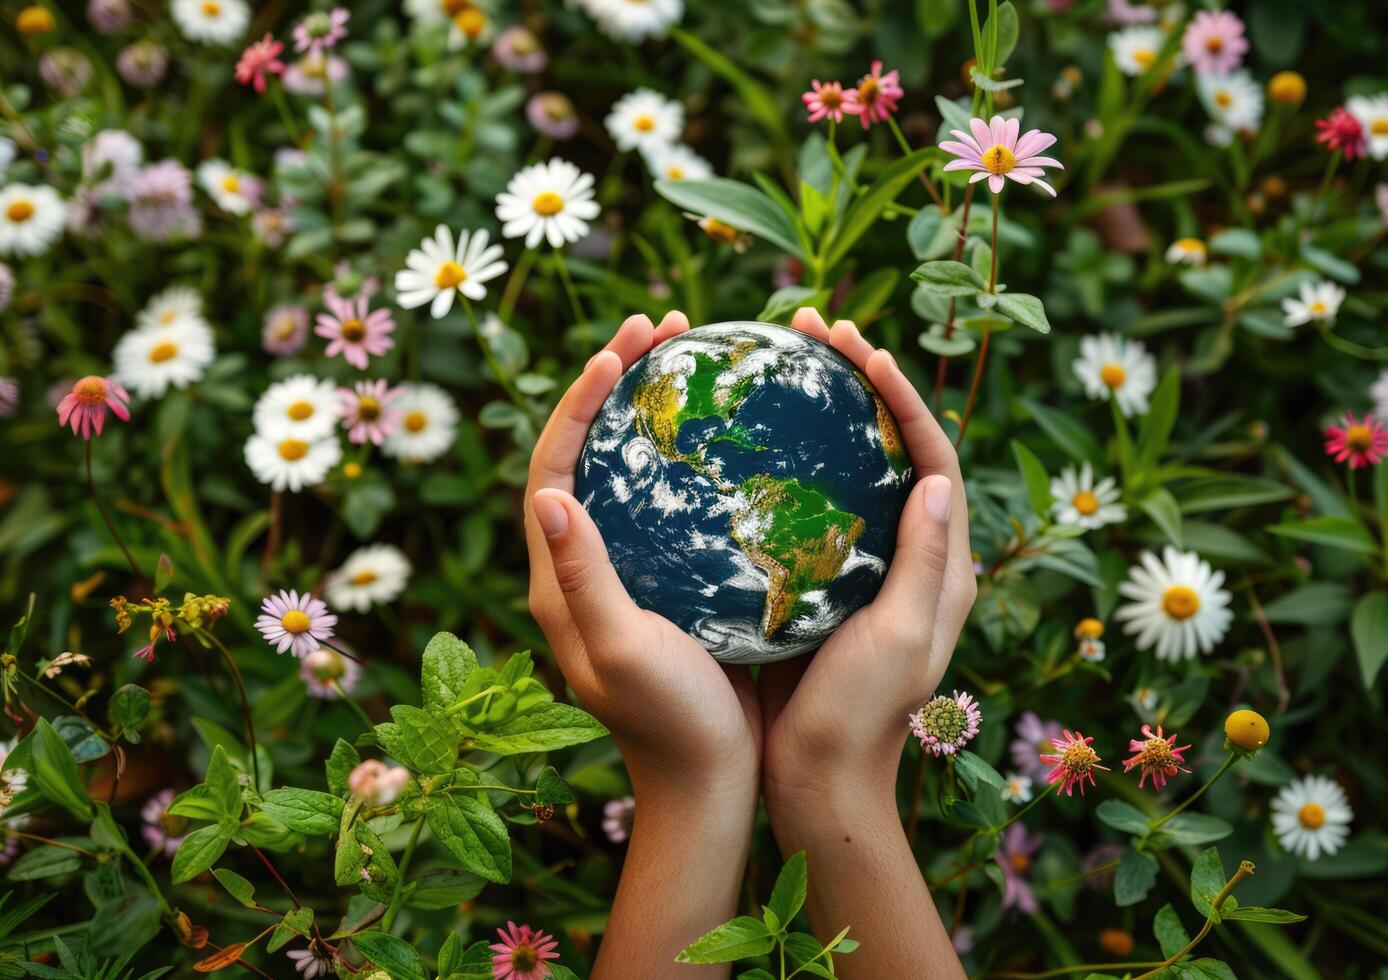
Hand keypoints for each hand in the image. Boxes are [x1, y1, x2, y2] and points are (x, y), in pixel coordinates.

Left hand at [524, 310, 761, 801]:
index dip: (577, 399)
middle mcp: (582, 566)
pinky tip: (736, 435)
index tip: (621, 347)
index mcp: (556, 578)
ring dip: (652, 407)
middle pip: (587, 451)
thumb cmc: (670, 722)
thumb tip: (545, 491)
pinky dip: (691, 454)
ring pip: (630, 468)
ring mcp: (629, 570)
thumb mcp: (620, 650)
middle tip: (663, 324)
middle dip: (614, 379)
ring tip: (695, 356)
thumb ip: (581, 576)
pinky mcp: (670, 580)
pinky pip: (670, 498)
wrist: (711, 783)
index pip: (551, 464)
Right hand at [760, 307, 976, 808]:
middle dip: (863, 383)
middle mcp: (908, 559)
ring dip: (824, 413)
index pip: (933, 458)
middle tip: (815, 329)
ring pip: (849, 470)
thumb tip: (933, 475)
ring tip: (785, 361)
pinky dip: (786, 463)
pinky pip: (808, 506)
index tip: (863, 348)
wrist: (816, 783)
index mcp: (942, 568)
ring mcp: (861, 569)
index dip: (904, 398)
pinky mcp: (818, 584)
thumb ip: (923, 560)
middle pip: (893, 449)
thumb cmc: (859, 718)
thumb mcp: (901, 638)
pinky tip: (747, 442)